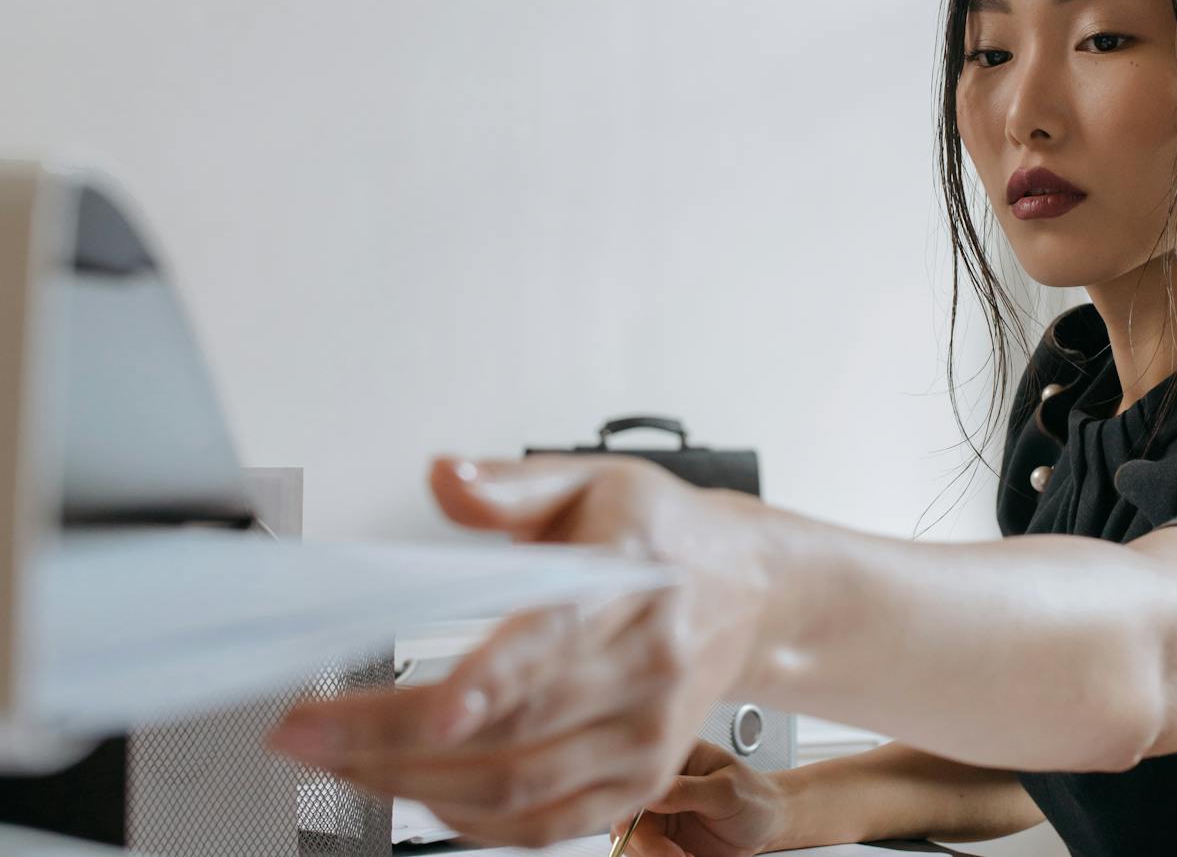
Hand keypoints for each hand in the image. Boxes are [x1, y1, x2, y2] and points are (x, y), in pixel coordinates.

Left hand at [265, 454, 776, 848]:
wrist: (749, 589)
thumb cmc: (664, 532)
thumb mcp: (594, 479)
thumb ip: (510, 487)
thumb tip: (442, 476)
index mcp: (632, 581)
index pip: (556, 640)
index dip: (492, 680)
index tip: (431, 707)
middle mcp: (645, 668)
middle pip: (514, 729)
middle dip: (393, 741)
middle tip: (304, 732)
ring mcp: (646, 735)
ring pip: (519, 789)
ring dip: (413, 787)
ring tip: (336, 762)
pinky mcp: (640, 779)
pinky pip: (547, 828)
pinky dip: (471, 823)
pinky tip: (416, 793)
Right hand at [609, 739, 788, 856]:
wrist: (769, 823)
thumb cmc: (754, 797)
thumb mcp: (725, 790)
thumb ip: (688, 790)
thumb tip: (651, 791)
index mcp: (674, 760)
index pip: (637, 778)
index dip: (631, 804)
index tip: (643, 825)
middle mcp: (661, 787)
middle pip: (627, 817)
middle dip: (647, 843)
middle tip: (673, 855)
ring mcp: (660, 815)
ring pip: (633, 841)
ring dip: (655, 856)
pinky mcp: (664, 840)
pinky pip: (648, 855)